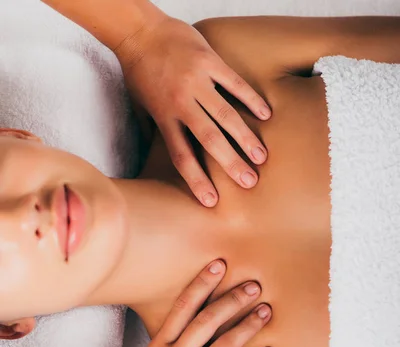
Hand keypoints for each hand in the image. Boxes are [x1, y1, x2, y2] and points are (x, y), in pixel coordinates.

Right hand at [107, 260, 274, 346]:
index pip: (183, 306)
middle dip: (233, 299)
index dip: (202, 283)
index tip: (219, 265)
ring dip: (248, 325)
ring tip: (266, 311)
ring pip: (225, 345)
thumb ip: (168, 344)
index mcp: (160, 345)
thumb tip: (189, 327)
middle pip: (208, 320)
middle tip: (254, 286)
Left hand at [114, 16, 270, 206]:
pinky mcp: (209, 61)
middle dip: (230, 163)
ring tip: (261, 157)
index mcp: (164, 117)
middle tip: (249, 183)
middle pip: (208, 139)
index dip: (196, 180)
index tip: (211, 201)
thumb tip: (155, 160)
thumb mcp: (139, 107)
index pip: (181, 156)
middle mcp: (181, 102)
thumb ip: (153, 132)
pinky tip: (266, 115)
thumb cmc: (139, 72)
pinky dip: (251, 99)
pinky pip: (234, 83)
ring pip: (225, 114)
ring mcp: (196, 81)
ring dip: (245, 137)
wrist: (139, 30)